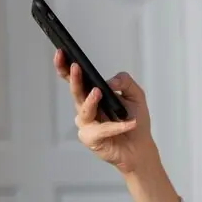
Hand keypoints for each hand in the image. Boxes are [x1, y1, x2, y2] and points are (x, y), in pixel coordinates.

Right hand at [54, 49, 157, 174]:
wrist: (140, 147)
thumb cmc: (135, 120)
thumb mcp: (136, 95)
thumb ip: (125, 82)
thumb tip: (110, 82)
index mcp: (92, 96)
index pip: (76, 80)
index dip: (66, 68)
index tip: (61, 53)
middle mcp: (86, 109)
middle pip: (76, 93)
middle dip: (74, 79)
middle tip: (75, 67)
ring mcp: (87, 125)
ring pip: (84, 111)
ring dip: (90, 101)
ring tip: (98, 92)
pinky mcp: (92, 139)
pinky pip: (101, 130)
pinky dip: (116, 126)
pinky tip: (129, 123)